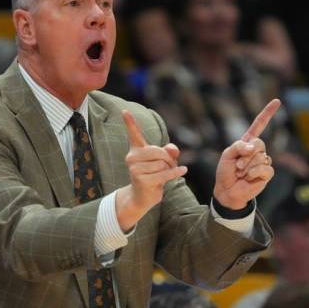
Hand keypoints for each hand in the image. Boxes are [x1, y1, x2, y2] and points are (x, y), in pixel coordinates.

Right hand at [116, 110, 186, 230]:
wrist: (141, 197)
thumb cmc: (153, 175)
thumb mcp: (163, 161)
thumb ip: (169, 151)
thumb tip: (172, 150)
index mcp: (136, 150)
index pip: (134, 134)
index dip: (130, 122)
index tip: (124, 110)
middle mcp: (132, 157)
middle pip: (159, 152)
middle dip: (169, 160)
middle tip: (168, 167)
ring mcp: (135, 169)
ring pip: (163, 164)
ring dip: (170, 170)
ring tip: (163, 176)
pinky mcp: (142, 180)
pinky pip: (165, 174)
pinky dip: (176, 173)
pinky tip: (183, 171)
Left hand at [213, 99, 280, 209]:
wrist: (227, 190)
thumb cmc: (225, 172)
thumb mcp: (226, 155)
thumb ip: (238, 146)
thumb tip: (253, 147)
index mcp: (247, 142)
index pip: (259, 125)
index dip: (267, 113)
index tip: (277, 101)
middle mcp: (257, 150)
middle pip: (259, 143)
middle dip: (245, 156)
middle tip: (237, 167)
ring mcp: (263, 161)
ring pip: (261, 157)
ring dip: (247, 166)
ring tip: (241, 174)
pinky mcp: (267, 173)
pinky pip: (265, 167)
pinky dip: (255, 172)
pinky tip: (249, 177)